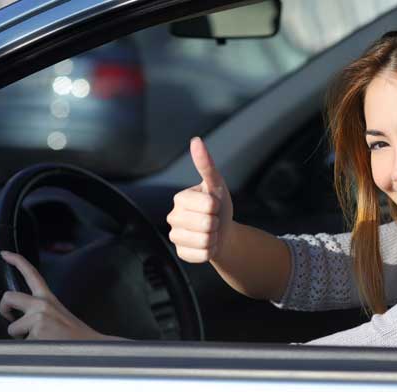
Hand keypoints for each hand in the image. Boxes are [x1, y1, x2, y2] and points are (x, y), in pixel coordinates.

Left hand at [0, 251, 107, 339]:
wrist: (90, 346)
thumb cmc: (73, 335)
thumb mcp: (58, 314)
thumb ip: (39, 310)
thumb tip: (21, 317)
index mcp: (48, 298)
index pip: (31, 274)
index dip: (16, 261)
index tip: (5, 254)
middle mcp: (42, 304)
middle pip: (8, 297)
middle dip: (4, 309)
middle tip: (11, 318)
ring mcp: (38, 317)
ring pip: (12, 328)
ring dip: (20, 337)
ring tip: (40, 339)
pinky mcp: (36, 332)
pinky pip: (19, 343)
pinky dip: (27, 348)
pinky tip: (43, 347)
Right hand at [166, 137, 233, 262]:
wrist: (223, 232)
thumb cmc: (219, 206)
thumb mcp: (217, 185)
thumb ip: (206, 165)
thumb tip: (196, 140)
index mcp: (180, 198)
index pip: (208, 204)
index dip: (217, 206)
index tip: (214, 205)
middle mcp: (173, 217)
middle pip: (206, 224)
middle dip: (216, 223)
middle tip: (213, 220)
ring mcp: (175, 236)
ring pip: (203, 241)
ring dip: (214, 238)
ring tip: (211, 232)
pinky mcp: (180, 253)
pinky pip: (200, 255)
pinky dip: (210, 251)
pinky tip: (207, 244)